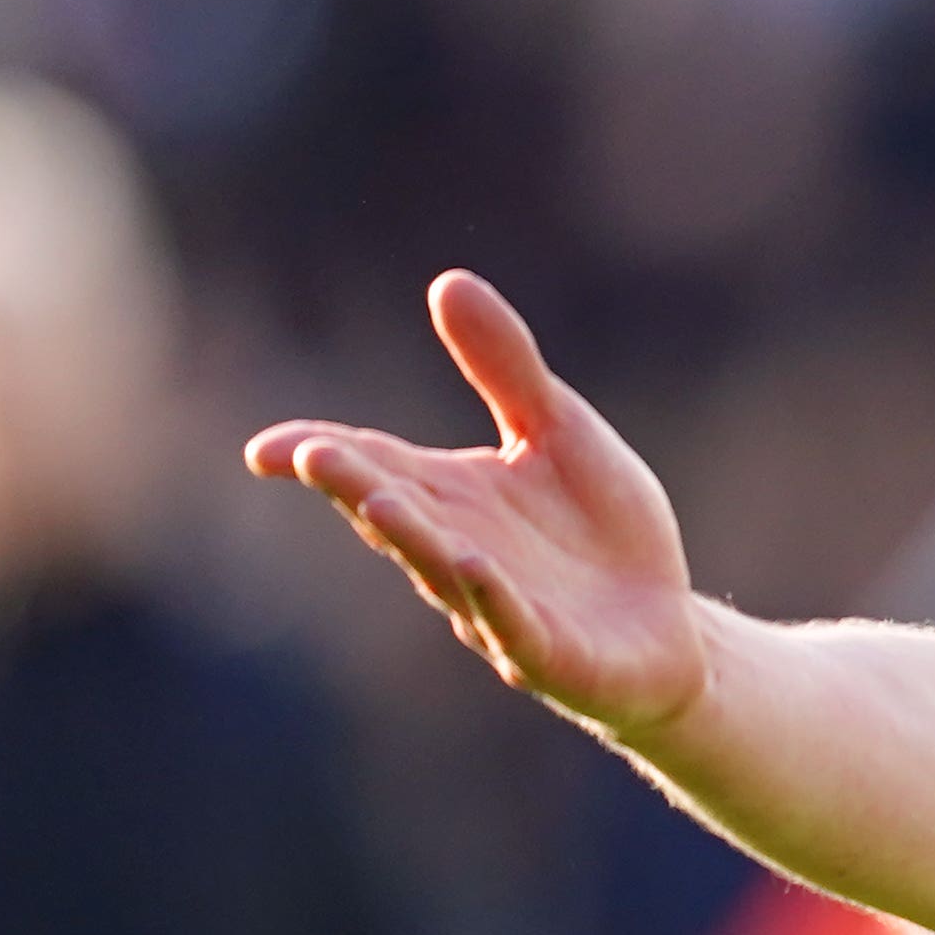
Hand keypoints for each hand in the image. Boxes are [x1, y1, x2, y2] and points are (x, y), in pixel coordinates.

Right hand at [245, 274, 707, 740]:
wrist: (666, 629)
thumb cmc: (600, 532)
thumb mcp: (558, 432)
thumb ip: (505, 368)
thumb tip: (447, 282)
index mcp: (451, 498)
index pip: (373, 468)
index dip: (320, 457)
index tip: (267, 450)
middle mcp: (458, 552)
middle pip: (397, 515)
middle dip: (356, 486)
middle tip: (312, 456)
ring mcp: (499, 608)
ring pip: (444, 571)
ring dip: (412, 538)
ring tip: (379, 502)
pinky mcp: (551, 653)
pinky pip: (516, 626)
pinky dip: (495, 599)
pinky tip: (477, 567)